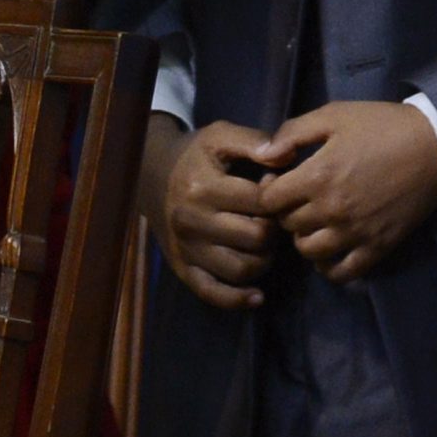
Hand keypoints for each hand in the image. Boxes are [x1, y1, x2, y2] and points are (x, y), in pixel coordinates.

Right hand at [156, 119, 280, 309]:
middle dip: (274, 230)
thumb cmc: (194, 155)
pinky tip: (257, 296)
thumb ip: (254, 140)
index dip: (278, 198)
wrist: (151, 175)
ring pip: (242, 268)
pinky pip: (212, 292)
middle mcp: (192, 221)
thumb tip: (285, 155)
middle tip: (272, 220)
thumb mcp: (220, 136)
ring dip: (264, 260)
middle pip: (256, 238)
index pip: (260, 202)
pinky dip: (238, 299)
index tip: (274, 191)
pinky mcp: (182, 268)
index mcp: (203, 188)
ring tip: (263, 245)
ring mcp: (186, 248)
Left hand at [255, 99, 436, 283]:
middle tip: (298, 200)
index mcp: (317, 176)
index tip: (279, 182)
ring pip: (309, 251)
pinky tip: (330, 251)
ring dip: (304, 239)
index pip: (269, 200)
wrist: (434, 147)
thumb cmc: (381, 127)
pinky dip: (329, 267)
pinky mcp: (377, 247)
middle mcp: (331, 210)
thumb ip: (292, 133)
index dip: (268, 191)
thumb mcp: (333, 116)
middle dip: (286, 212)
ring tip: (314, 223)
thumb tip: (263, 157)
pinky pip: (342, 273)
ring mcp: (355, 233)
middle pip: (287, 225)